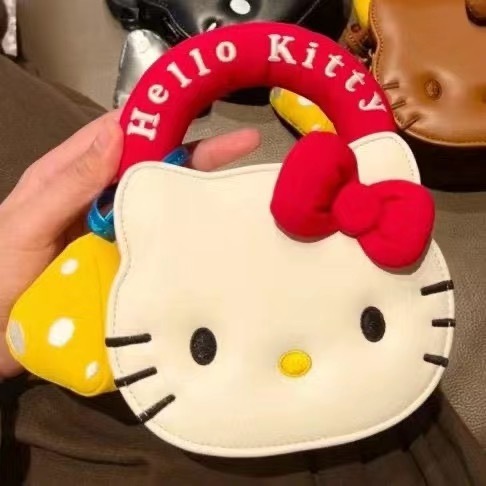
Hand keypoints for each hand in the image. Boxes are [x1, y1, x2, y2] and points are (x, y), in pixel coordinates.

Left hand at [0, 111, 260, 379]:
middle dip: (195, 154)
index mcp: (69, 175)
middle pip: (150, 167)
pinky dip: (186, 231)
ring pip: (160, 202)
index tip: (198, 109)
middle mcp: (98, 197)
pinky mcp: (126, 261)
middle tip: (242, 146)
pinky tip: (216, 230)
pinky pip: (159, 239)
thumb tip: (117, 133)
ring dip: (196, 191)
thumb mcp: (26, 223)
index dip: (158, 119)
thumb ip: (69, 182)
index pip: (119, 134)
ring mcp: (115, 231)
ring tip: (240, 184)